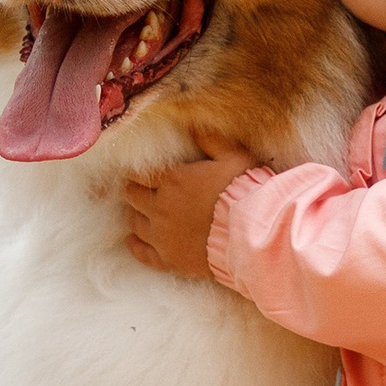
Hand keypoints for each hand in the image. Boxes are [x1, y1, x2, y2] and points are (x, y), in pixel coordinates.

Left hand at [124, 133, 259, 277]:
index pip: (139, 173)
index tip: (141, 172)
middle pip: (132, 196)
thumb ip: (211, 140)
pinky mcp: (169, 259)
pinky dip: (135, 245)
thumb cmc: (245, 192)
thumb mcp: (234, 157)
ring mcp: (162, 236)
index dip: (138, 172)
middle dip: (135, 190)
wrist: (252, 235)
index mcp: (173, 180)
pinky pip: (142, 253)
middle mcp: (160, 207)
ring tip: (140, 212)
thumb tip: (193, 126)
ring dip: (135, 214)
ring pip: (134, 222)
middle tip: (140, 190)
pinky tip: (132, 240)